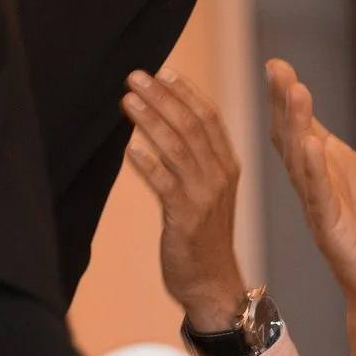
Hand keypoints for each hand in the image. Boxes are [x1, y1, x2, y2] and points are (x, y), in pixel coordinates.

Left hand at [122, 71, 250, 329]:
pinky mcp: (186, 218)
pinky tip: (130, 148)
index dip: (185, 92)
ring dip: (151, 120)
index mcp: (228, 165)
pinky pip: (165, 185)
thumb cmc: (203, 236)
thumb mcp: (207, 191)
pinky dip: (148, 164)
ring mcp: (205, 196)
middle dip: (163, 97)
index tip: (163, 71)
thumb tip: (167, 122)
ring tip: (127, 100)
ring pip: (177, 147)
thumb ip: (194, 158)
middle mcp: (220, 175)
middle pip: (191, 125)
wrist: (212, 283)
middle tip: (136, 76)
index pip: (209, 117)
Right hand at [266, 61, 355, 355]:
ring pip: (300, 162)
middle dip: (284, 102)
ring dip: (296, 127)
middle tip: (277, 70)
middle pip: (291, 135)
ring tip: (296, 92)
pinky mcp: (334, 232)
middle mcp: (318, 182)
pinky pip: (320, 198)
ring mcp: (322, 207)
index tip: (277, 64)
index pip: (302, 123)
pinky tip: (312, 146)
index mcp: (330, 165)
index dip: (288, 95)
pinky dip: (315, 171)